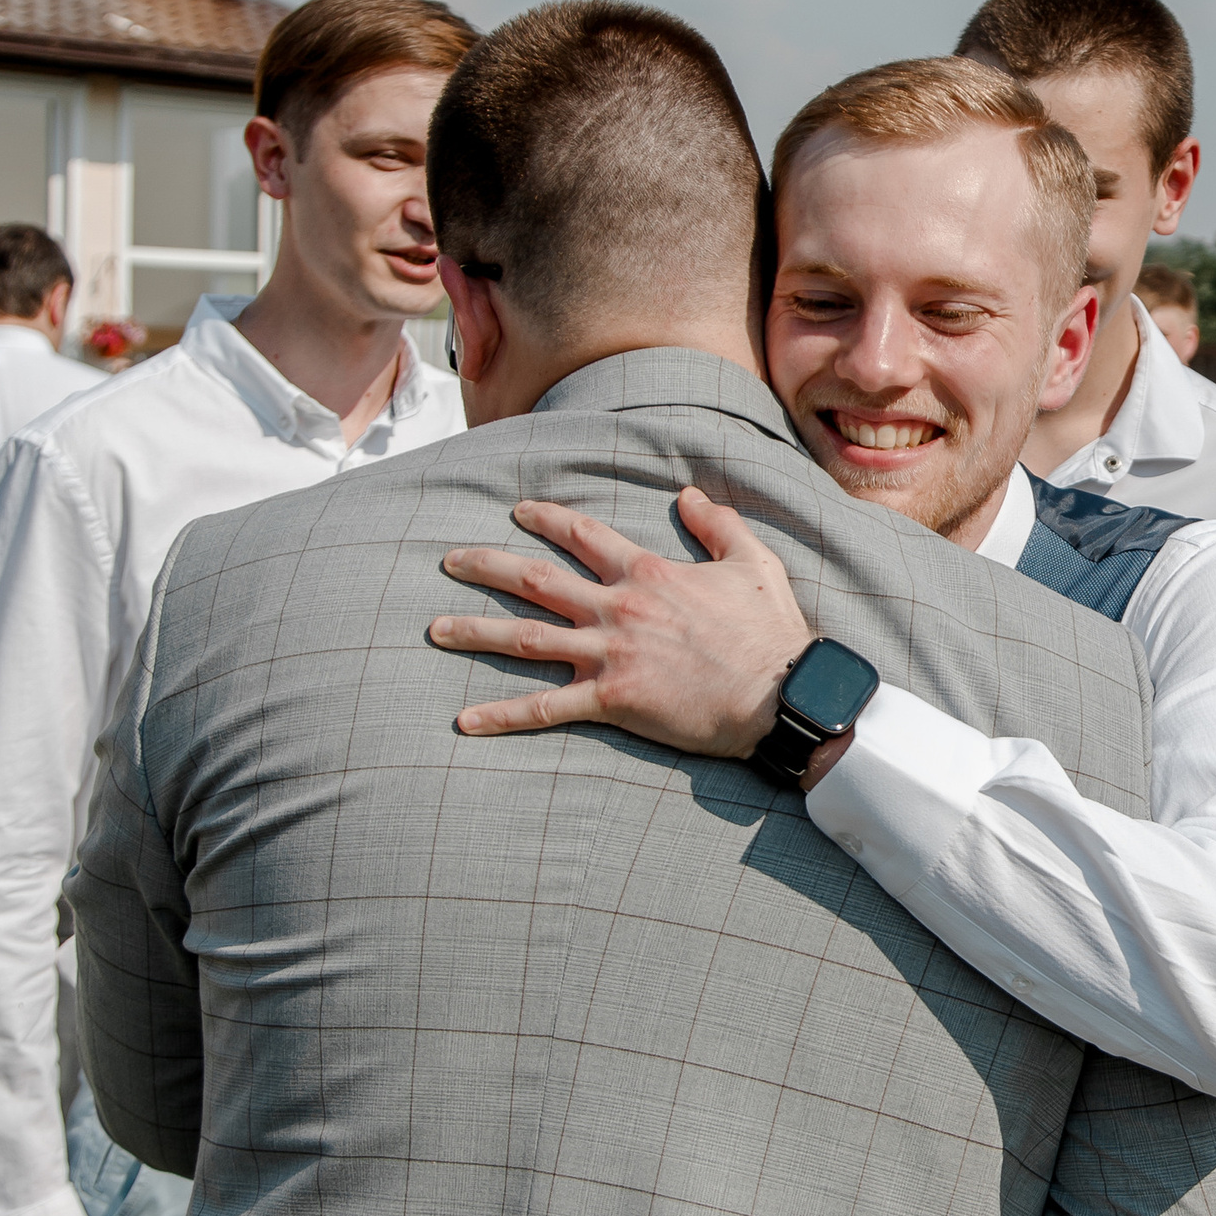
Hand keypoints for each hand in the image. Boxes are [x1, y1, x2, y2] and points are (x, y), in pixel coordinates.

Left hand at [431, 491, 813, 757]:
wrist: (779, 695)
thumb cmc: (771, 633)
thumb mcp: (754, 563)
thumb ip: (718, 523)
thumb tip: (689, 494)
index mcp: (648, 573)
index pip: (583, 535)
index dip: (547, 519)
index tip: (517, 512)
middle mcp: (617, 608)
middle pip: (535, 579)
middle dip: (486, 566)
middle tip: (449, 561)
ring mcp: (609, 655)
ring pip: (526, 637)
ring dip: (476, 631)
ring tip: (436, 629)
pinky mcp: (612, 700)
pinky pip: (545, 708)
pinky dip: (502, 715)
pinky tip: (464, 721)